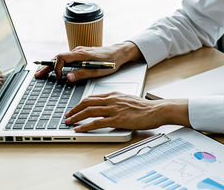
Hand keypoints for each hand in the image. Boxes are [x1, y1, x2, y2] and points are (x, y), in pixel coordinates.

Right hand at [34, 42, 142, 81]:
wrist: (119, 53)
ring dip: (52, 65)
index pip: (61, 57)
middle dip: (47, 66)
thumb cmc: (111, 61)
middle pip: (58, 57)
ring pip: (61, 57)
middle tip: (38, 75)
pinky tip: (56, 69)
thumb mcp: (98, 71)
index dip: (56, 67)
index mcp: (81, 54)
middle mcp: (78, 51)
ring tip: (42, 73)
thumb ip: (82, 74)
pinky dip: (59, 63)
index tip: (59, 78)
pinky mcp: (81, 54)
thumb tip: (68, 78)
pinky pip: (66, 58)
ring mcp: (79, 51)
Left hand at [64, 92, 190, 131]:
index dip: (81, 103)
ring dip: (77, 117)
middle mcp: (112, 100)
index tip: (75, 108)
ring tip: (69, 122)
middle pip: (87, 102)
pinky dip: (86, 126)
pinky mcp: (117, 119)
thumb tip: (109, 106)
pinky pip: (97, 122)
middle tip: (68, 115)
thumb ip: (117, 101)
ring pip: (89, 111)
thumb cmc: (145, 107)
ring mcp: (114, 109)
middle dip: (75, 109)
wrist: (156, 110)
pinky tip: (79, 129)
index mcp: (114, 94)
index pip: (93, 97)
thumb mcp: (128, 99)